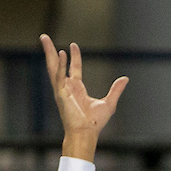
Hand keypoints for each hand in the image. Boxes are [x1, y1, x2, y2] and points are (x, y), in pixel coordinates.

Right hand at [40, 34, 127, 155]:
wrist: (87, 134)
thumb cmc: (94, 123)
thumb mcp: (109, 103)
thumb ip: (116, 90)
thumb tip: (125, 79)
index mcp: (77, 89)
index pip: (74, 68)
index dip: (74, 56)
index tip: (73, 45)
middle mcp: (67, 87)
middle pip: (57, 64)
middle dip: (51, 51)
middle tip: (44, 37)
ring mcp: (62, 90)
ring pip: (53, 67)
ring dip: (49, 52)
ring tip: (44, 38)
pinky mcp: (61, 94)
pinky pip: (59, 76)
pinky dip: (60, 65)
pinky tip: (61, 53)